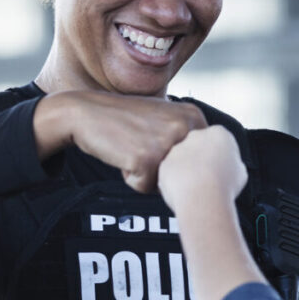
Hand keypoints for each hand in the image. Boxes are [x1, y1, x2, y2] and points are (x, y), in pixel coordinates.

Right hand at [35, 90, 206, 192]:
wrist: (87, 113)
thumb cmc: (125, 119)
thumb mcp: (165, 117)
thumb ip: (188, 137)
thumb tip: (210, 167)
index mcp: (194, 115)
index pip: (200, 159)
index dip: (176, 160)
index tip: (156, 141)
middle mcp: (185, 127)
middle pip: (184, 173)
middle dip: (162, 168)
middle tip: (142, 144)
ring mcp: (166, 144)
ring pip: (165, 182)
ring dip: (148, 173)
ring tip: (133, 148)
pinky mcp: (146, 160)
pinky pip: (144, 187)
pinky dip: (131, 178)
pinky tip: (122, 154)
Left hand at [158, 126, 247, 215]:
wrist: (203, 198)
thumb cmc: (225, 186)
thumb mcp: (241, 172)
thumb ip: (233, 163)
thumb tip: (229, 167)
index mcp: (218, 133)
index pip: (219, 141)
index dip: (222, 157)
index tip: (224, 170)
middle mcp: (196, 136)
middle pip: (198, 146)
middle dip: (201, 158)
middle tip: (208, 178)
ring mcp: (177, 149)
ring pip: (182, 159)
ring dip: (187, 170)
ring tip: (196, 188)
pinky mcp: (165, 163)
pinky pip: (171, 172)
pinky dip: (176, 181)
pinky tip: (184, 192)